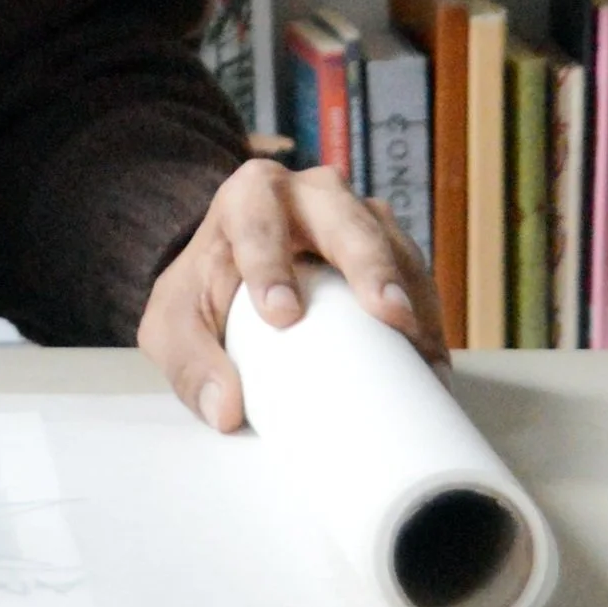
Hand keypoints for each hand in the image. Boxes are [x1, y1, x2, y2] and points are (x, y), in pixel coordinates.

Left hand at [138, 159, 447, 432]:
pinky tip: (432, 366)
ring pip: (391, 241)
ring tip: (423, 350)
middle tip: (386, 314)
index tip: (282, 315)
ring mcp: (356, 217)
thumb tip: (225, 411)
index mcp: (248, 197)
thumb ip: (189, 364)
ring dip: (410, 293)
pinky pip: (416, 276)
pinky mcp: (389, 251)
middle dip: (368, 262)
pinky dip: (427, 320)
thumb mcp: (175, 326)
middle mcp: (309, 195)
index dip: (270, 262)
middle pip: (343, 216)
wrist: (233, 283)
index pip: (257, 219)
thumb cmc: (203, 296)